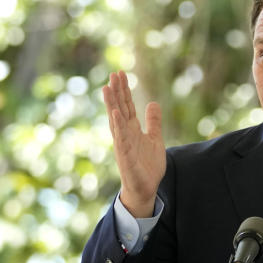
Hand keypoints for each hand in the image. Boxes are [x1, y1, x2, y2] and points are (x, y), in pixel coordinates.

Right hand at [102, 71, 165, 217]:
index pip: (127, 106)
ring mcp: (123, 144)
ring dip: (111, 104)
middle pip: (119, 108)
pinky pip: (121, 138)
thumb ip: (153, 122)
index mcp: (132, 129)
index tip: (120, 74)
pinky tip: (115, 113)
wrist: (146, 188)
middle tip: (113, 73)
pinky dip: (118, 125)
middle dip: (116, 91)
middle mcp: (125, 134)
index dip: (124, 90)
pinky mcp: (125, 155)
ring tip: (107, 87)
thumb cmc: (148, 166)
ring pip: (116, 120)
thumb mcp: (155, 139)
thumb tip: (153, 103)